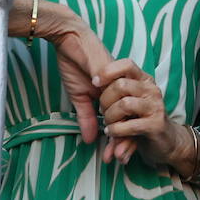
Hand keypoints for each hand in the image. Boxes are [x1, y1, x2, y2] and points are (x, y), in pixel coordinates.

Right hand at [42, 11, 116, 146]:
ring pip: (127, 114)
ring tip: (115, 153)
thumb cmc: (75, 63)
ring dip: (121, 135)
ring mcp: (121, 83)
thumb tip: (89, 140)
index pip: (122, 119)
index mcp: (115, 93)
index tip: (115, 156)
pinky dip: (115, 120)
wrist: (71, 38)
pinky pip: (118, 102)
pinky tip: (111, 135)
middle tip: (118, 160)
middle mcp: (123, 89)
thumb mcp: (80, 95)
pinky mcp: (115, 78)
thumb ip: (87, 116)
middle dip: (123, 142)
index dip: (119, 137)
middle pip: (129, 119)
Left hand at [96, 58, 189, 170]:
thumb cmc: (141, 118)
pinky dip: (116, 131)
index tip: (95, 83)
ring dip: (110, 117)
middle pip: (120, 85)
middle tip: (103, 112)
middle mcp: (151, 89)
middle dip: (105, 101)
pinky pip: (129, 125)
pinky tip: (113, 133)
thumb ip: (115, 91)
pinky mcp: (156, 124)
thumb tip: (92, 81)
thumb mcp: (129, 100)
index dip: (108, 72)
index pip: (126, 64)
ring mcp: (155, 106)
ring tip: (109, 125)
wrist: (165, 141)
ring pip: (124, 104)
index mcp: (144, 80)